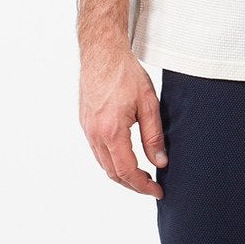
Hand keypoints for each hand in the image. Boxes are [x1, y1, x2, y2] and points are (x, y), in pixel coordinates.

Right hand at [80, 47, 167, 198]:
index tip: (157, 191)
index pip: (127, 170)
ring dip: (122, 174)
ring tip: (142, 175)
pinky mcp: (85, 123)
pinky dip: (112, 161)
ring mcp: (86, 129)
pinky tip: (126, 158)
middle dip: (133, 184)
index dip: (143, 185)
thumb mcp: (148, 104)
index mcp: (111, 130)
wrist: (102, 52)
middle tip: (152, 187)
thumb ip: (154, 136)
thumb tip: (159, 162)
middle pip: (113, 173)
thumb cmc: (125, 73)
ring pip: (103, 164)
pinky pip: (97, 151)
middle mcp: (94, 133)